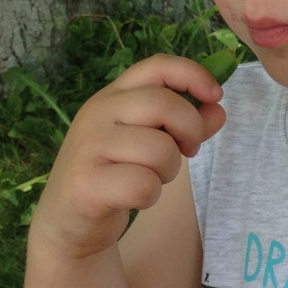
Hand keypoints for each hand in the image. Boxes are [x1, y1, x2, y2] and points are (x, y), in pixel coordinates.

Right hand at [30, 54, 225, 258]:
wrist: (68, 221)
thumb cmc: (116, 173)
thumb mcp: (151, 141)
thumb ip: (185, 125)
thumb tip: (218, 110)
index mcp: (114, 95)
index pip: (157, 66)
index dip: (193, 75)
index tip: (215, 95)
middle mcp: (98, 112)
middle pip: (164, 103)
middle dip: (190, 129)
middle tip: (187, 150)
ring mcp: (89, 146)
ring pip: (159, 148)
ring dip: (169, 169)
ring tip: (151, 177)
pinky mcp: (86, 182)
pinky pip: (144, 184)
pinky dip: (150, 195)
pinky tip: (134, 198)